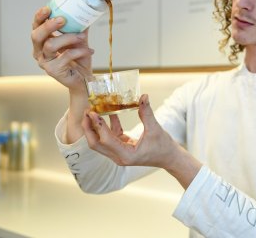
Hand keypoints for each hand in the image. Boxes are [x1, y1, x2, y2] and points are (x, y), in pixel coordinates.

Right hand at [30, 6, 93, 92]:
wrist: (85, 80)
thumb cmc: (79, 60)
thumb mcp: (79, 41)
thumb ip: (79, 28)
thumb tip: (86, 13)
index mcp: (42, 43)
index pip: (36, 27)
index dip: (39, 17)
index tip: (48, 8)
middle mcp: (39, 52)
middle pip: (36, 36)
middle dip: (48, 25)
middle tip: (63, 19)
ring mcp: (45, 62)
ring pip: (50, 45)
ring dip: (69, 38)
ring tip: (82, 36)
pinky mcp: (53, 71)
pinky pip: (66, 56)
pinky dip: (80, 51)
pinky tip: (90, 51)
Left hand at [82, 94, 201, 188]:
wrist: (169, 158)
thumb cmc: (164, 147)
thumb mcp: (155, 129)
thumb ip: (146, 113)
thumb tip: (143, 97)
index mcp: (126, 155)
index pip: (106, 140)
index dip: (98, 125)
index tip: (93, 112)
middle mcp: (119, 156)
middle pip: (96, 144)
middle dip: (89, 128)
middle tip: (87, 111)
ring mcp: (119, 153)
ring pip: (100, 141)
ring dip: (95, 127)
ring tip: (93, 110)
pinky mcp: (122, 148)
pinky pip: (110, 136)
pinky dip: (108, 125)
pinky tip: (109, 112)